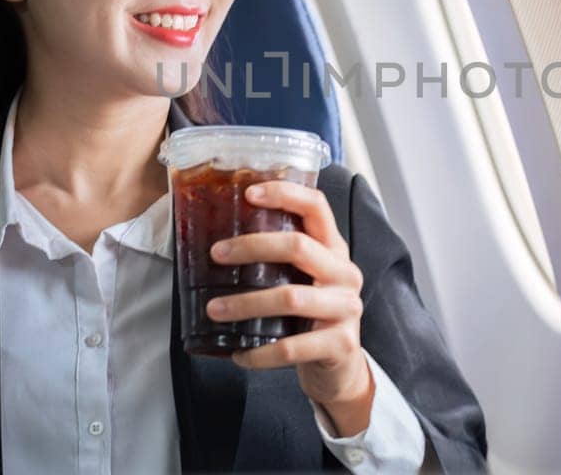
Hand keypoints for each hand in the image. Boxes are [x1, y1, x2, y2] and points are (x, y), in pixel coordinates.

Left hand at [206, 181, 374, 433]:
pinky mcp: (340, 343)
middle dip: (252, 247)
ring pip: (291, 298)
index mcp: (334, 249)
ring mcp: (346, 308)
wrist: (339, 366)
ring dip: (246, 303)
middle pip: (299, 246)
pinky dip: (260, 352)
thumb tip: (214, 242)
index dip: (285, 194)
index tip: (248, 193)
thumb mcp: (301, 279)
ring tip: (214, 309)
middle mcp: (345, 273)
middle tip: (215, 254)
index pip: (316, 206)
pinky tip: (239, 353)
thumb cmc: (308, 315)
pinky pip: (292, 347)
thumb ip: (276, 260)